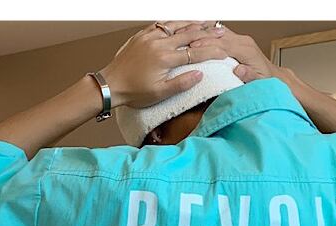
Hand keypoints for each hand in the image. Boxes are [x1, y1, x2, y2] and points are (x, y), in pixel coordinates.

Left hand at [99, 21, 228, 107]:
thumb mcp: (160, 94)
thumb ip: (181, 83)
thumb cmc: (134, 92)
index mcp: (165, 59)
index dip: (212, 52)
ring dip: (192, 23)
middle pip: (189, 33)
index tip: (224, 52)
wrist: (111, 84)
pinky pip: (162, 24)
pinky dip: (174, 22)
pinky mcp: (142, 35)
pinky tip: (181, 22)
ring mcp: (150, 37)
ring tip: (206, 22)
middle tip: (221, 31)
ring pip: (176, 25)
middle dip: (207, 32)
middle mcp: (159, 43)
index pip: (195, 52)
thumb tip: (199, 74)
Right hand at [188, 25, 292, 83]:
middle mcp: (244, 42)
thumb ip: (250, 76)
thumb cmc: (265, 81)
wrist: (273, 76)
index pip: (224, 45)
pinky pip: (220, 35)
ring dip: (203, 34)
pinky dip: (208, 35)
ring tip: (187, 36)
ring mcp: (240, 40)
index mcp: (247, 50)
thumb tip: (239, 70)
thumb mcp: (259, 83)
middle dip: (202, 38)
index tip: (195, 47)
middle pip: (219, 36)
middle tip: (185, 41)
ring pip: (218, 33)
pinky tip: (197, 36)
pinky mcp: (236, 41)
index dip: (208, 45)